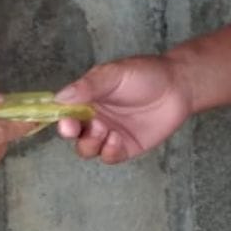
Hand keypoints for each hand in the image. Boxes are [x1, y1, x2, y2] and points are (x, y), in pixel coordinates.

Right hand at [55, 55, 192, 163]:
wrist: (178, 86)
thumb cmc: (145, 74)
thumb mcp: (114, 74)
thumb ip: (88, 86)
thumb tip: (59, 97)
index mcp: (87, 98)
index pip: (63, 110)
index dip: (55, 117)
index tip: (52, 118)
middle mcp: (94, 117)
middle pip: (71, 133)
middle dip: (69, 132)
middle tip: (74, 126)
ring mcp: (109, 134)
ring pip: (87, 148)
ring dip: (90, 142)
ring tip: (104, 130)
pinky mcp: (125, 148)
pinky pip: (108, 157)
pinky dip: (108, 151)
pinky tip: (117, 139)